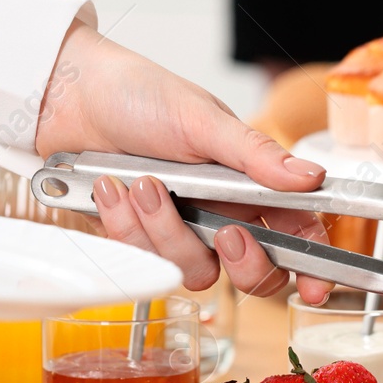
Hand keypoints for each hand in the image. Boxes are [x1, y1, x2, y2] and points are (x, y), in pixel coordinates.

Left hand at [35, 25, 331, 302]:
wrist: (67, 97)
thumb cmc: (140, 95)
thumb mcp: (203, 120)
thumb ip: (257, 156)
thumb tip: (310, 177)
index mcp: (252, 182)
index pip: (298, 230)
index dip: (313, 265)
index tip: (315, 288)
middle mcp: (222, 212)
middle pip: (253, 272)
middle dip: (242, 260)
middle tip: (227, 231)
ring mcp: (181, 229)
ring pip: (195, 271)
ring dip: (166, 231)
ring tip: (143, 183)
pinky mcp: (139, 239)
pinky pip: (144, 261)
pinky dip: (126, 227)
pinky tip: (113, 190)